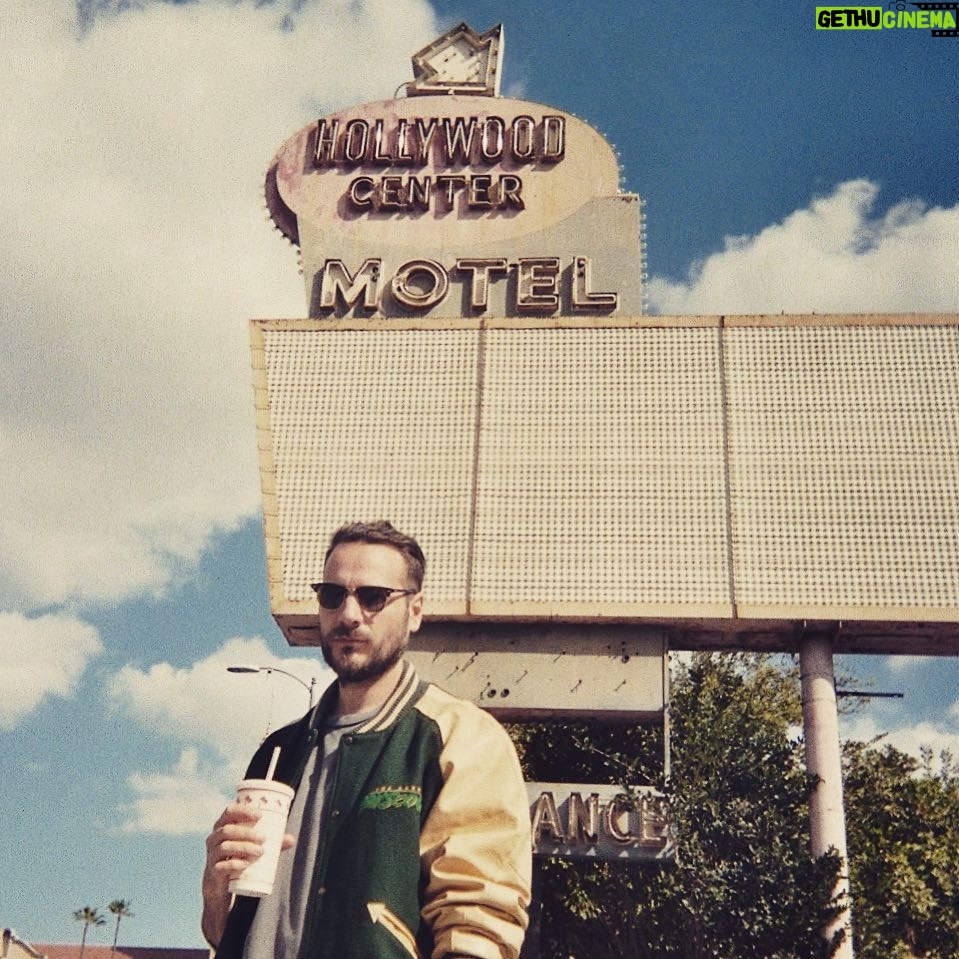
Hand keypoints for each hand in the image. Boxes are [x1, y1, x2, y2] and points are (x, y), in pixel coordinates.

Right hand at [201, 803, 293, 945]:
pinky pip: (220, 866)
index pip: (229, 811)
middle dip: (247, 832)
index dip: (243, 811)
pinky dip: (233, 864)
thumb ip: (272, 844)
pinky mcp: (212, 872)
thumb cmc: (238, 858)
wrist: (220, 887)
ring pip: (225, 847)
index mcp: (223, 826)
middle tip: (264, 838)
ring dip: (244, 847)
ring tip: (260, 851)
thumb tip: (292, 840)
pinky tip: (245, 865)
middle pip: (227, 830)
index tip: (259, 815)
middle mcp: (214, 838)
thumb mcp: (253, 848)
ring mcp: (212, 855)